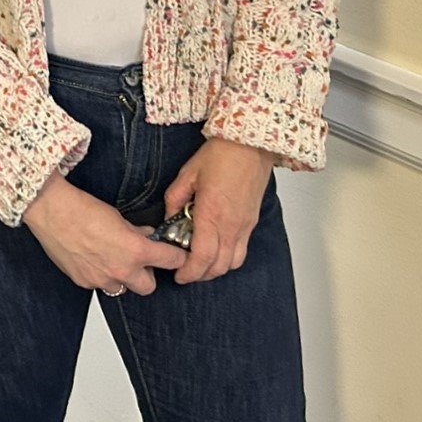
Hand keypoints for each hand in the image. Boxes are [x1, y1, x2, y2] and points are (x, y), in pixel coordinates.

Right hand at [23, 173, 186, 295]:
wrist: (50, 210)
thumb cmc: (81, 208)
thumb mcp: (118, 216)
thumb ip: (136, 232)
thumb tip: (145, 236)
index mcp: (136, 251)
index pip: (171, 261)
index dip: (176, 257)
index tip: (176, 255)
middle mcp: (121, 270)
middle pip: (149, 287)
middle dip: (147, 274)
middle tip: (139, 260)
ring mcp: (101, 279)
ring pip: (122, 288)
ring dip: (122, 276)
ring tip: (110, 258)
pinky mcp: (83, 282)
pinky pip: (99, 284)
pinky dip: (99, 274)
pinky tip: (90, 257)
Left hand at [163, 137, 276, 283]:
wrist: (250, 146)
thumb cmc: (220, 156)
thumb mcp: (187, 176)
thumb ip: (174, 200)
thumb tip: (169, 219)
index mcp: (211, 215)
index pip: (201, 258)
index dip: (189, 272)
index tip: (178, 276)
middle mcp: (231, 226)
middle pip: (218, 267)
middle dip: (200, 275)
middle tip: (185, 272)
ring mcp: (245, 226)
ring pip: (233, 262)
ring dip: (216, 268)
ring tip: (199, 262)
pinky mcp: (252, 222)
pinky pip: (242, 250)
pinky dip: (228, 257)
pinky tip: (216, 248)